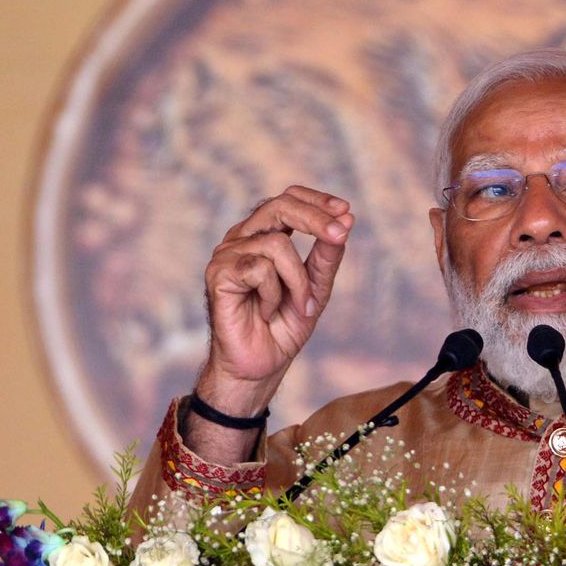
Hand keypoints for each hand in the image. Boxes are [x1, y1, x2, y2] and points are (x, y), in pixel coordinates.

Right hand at [195, 185, 353, 420]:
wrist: (261, 365)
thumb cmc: (284, 326)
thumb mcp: (317, 287)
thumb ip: (327, 256)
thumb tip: (346, 221)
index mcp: (264, 234)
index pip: (288, 199)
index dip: (316, 200)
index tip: (345, 210)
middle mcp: (243, 238)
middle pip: (279, 205)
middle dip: (315, 218)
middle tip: (341, 234)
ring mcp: (227, 254)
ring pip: (277, 244)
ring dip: (298, 281)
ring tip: (296, 306)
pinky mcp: (218, 274)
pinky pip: (260, 268)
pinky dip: (274, 294)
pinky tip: (265, 311)